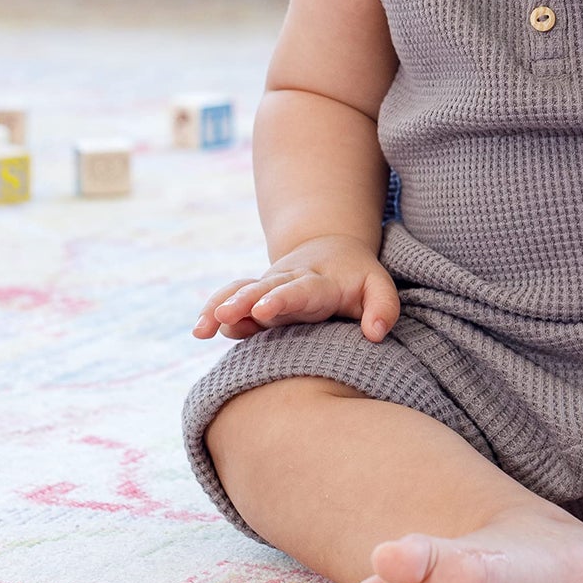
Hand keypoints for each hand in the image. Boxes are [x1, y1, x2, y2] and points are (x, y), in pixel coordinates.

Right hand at [191, 233, 399, 342]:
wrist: (331, 249)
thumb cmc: (357, 278)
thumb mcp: (379, 286)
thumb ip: (383, 307)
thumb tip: (376, 334)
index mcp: (320, 282)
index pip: (301, 290)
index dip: (283, 300)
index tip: (266, 310)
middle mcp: (288, 282)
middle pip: (264, 289)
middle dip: (244, 302)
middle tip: (224, 315)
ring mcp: (269, 288)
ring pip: (242, 291)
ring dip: (221, 306)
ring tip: (200, 329)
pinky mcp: (256, 294)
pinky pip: (231, 297)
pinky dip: (214, 310)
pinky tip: (199, 328)